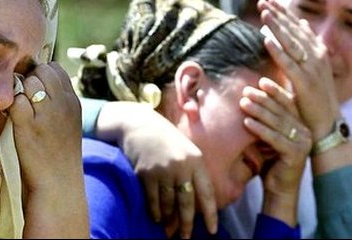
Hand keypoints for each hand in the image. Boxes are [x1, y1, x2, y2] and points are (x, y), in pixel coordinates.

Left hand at [10, 62, 87, 237]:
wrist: (59, 184)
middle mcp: (63, 103)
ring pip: (29, 80)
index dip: (41, 74)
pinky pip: (17, 100)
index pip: (56, 69)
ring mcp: (47, 113)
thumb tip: (37, 84)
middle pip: (42, 70)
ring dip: (19, 90)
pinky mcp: (28, 125)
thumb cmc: (59, 155)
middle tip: (23, 98)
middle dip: (29, 78)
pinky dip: (12, 105)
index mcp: (73, 102)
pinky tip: (12, 118)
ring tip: (18, 109)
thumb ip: (58, 103)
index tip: (33, 88)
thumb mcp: (68, 123)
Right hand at [96, 102, 217, 237]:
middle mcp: (181, 166)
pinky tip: (157, 217)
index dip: (211, 213)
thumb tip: (197, 200)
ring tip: (169, 228)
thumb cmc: (165, 137)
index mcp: (195, 159)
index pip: (206, 192)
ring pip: (168, 203)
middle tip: (186, 237)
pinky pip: (152, 199)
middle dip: (187, 224)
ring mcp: (162, 170)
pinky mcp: (144, 173)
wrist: (138, 124)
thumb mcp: (185, 148)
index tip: (212, 230)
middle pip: (187, 203)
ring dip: (168, 219)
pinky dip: (155, 211)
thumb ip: (193, 169)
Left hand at [240, 77, 311, 225]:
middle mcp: (305, 131)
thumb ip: (266, 119)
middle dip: (263, 99)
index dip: (275, 91)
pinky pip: (275, 138)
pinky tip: (246, 122)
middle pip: (282, 110)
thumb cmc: (270, 160)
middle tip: (246, 91)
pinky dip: (260, 129)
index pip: (288, 103)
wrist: (279, 188)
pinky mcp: (295, 154)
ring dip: (259, 111)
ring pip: (278, 122)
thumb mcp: (268, 136)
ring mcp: (302, 143)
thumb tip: (249, 97)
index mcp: (301, 124)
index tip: (260, 81)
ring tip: (243, 102)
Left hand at [258, 0, 340, 139]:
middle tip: (263, 1)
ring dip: (277, 27)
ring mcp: (311, 69)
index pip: (298, 27)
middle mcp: (316, 56)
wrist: (325, 121)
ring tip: (264, 14)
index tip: (270, 0)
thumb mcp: (309, 68)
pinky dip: (278, 51)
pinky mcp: (304, 83)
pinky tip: (266, 40)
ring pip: (291, 43)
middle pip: (294, 31)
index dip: (284, 13)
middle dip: (278, 15)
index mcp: (316, 52)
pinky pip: (288, 64)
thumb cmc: (313, 96)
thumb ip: (303, 46)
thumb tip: (299, 23)